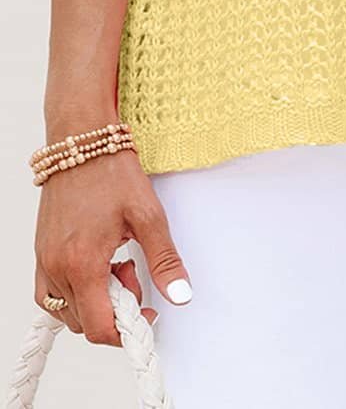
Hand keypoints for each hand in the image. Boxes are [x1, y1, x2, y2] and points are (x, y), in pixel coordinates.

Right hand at [34, 147, 191, 345]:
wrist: (82, 140)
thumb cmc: (110, 171)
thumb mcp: (148, 215)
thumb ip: (164, 260)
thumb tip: (180, 294)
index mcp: (83, 262)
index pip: (100, 327)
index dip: (127, 330)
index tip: (145, 313)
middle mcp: (56, 267)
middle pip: (84, 322)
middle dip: (114, 310)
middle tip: (132, 273)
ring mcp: (44, 261)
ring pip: (66, 311)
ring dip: (94, 301)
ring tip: (115, 264)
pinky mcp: (40, 253)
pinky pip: (50, 294)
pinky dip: (74, 293)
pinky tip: (95, 268)